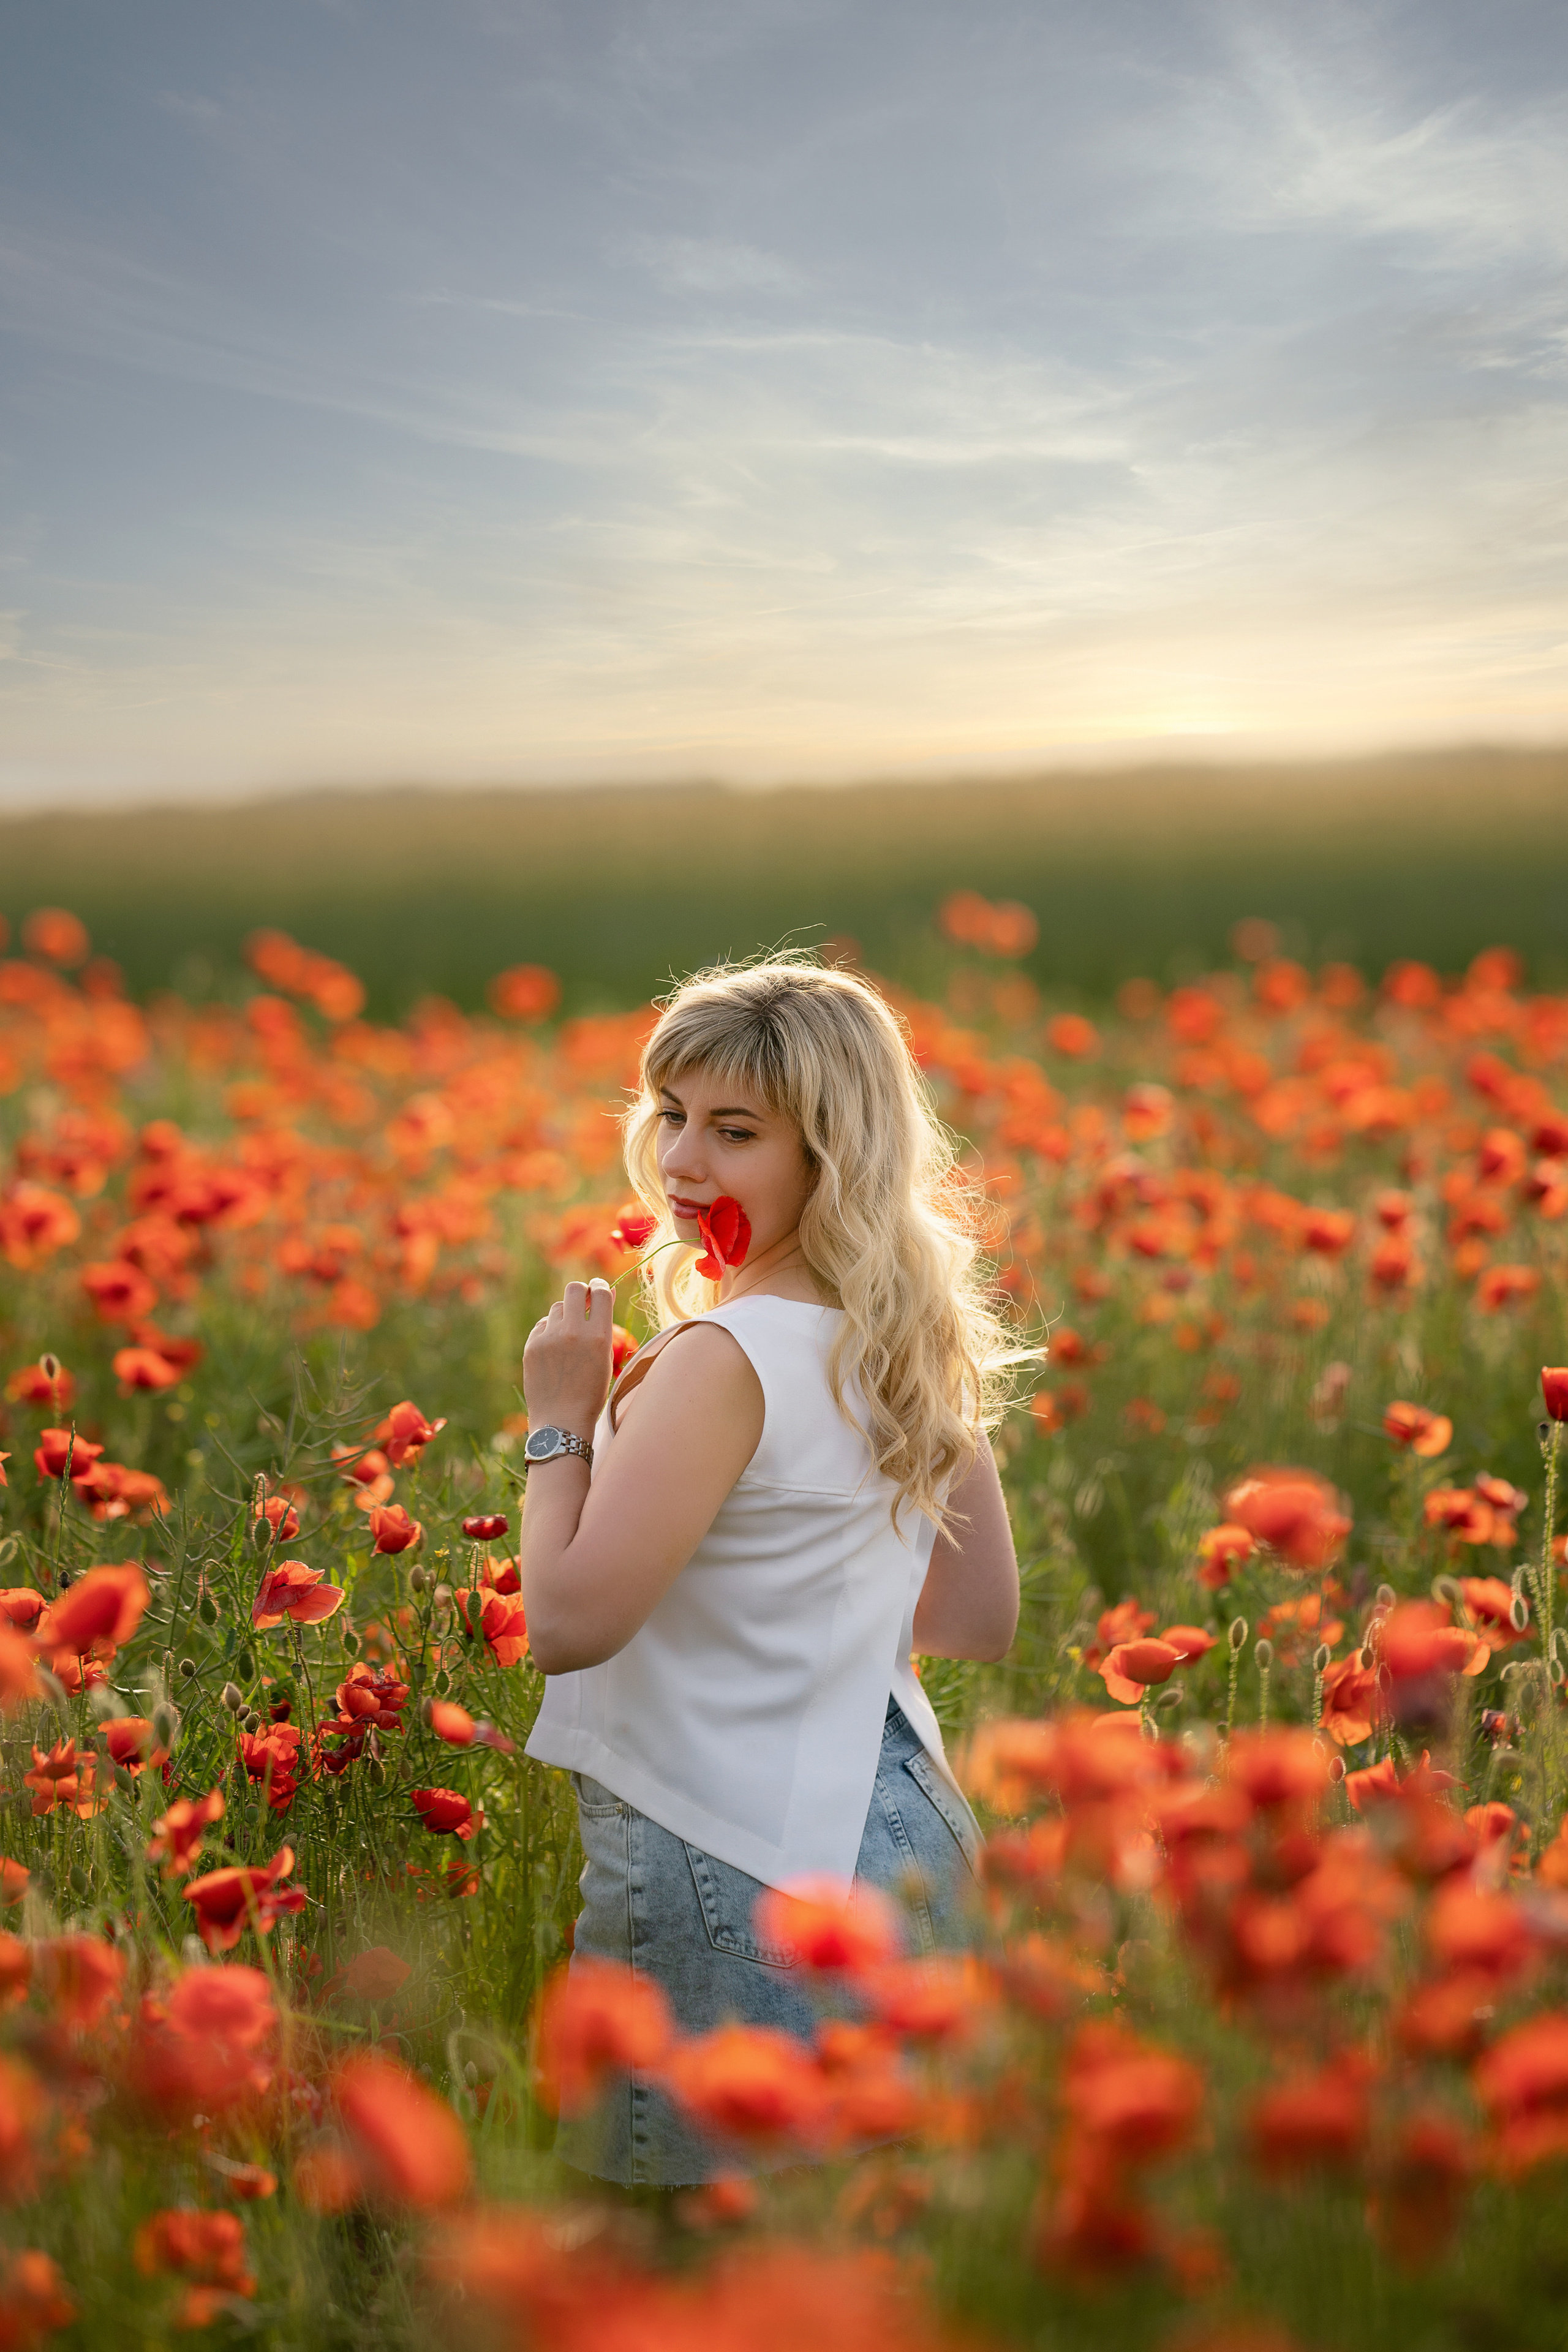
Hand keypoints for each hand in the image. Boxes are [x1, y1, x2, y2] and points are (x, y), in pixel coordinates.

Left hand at [523, 1279, 615, 1440]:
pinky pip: (542, 1325)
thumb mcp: (605, 1358)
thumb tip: (608, 1291)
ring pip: (557, 1307)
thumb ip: (605, 1324)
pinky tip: (554, 1351)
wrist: (562, 1421)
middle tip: (582, 1303)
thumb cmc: (590, 1392)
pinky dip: (549, 1331)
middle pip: (574, 1289)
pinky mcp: (532, 1345)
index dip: (600, 1287)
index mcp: (599, 1336)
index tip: (598, 1290)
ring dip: (564, 1315)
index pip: (601, 1292)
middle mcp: (574, 1332)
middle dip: (580, 1292)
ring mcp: (550, 1338)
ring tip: (568, 1337)